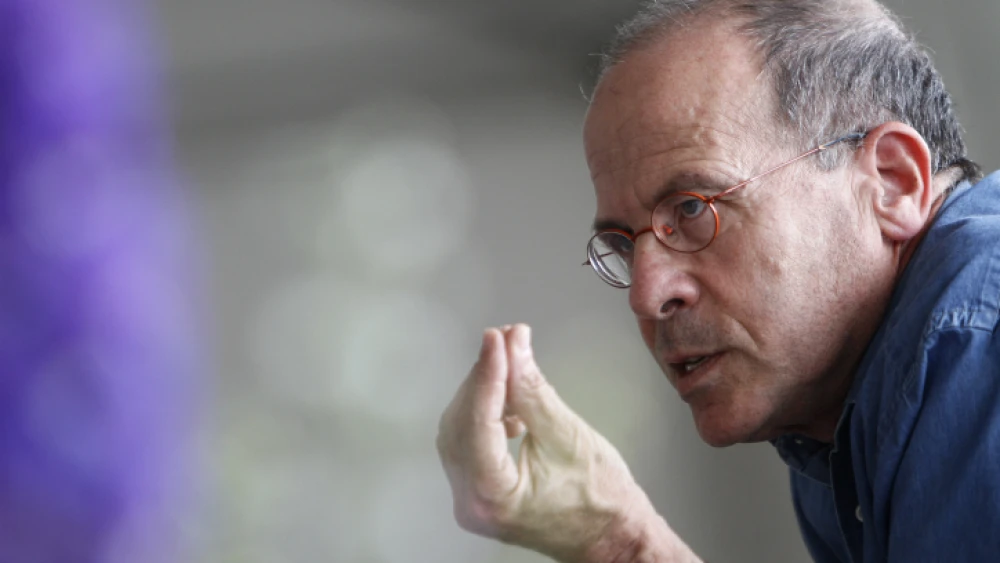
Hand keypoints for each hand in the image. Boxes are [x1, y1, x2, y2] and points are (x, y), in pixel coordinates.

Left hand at [436, 324, 656, 560]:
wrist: (615, 538)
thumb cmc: (602, 501)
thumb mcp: (567, 435)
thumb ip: (532, 388)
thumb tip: (513, 345)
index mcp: (491, 495)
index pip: (477, 421)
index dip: (488, 372)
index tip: (498, 337)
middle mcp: (471, 503)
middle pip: (461, 423)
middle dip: (484, 379)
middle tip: (507, 341)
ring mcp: (472, 500)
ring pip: (461, 429)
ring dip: (483, 394)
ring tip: (512, 366)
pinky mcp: (480, 492)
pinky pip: (469, 442)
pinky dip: (485, 415)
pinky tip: (511, 406)